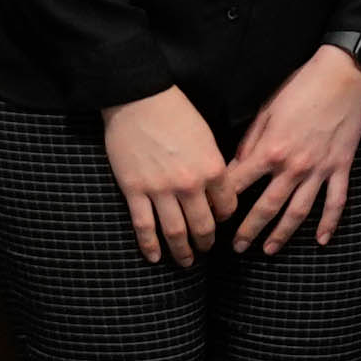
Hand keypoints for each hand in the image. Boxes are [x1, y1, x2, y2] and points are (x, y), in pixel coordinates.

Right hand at [99, 87, 234, 265]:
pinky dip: (150, 245)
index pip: (227, 206)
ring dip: (182, 251)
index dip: (225, 218)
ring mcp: (160, 190)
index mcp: (213, 169)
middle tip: (206, 250)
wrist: (138, 99)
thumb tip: (218, 189)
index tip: (221, 222)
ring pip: (175, 232)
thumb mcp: (207, 137)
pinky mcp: (134, 190)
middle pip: (203, 225)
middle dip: (206, 242)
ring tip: (186, 261)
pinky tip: (154, 258)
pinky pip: (144, 226)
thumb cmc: (176, 112)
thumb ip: (214, 165)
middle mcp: (189, 184)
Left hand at [216, 44, 360, 251]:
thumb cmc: (301, 89)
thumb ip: (250, 142)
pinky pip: (336, 202)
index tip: (213, 215)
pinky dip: (329, 223)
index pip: (240, 184)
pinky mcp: (340, 168)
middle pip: (267, 207)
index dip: (223, 202)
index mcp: (270, 151)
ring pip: (299, 211)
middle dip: (249, 230)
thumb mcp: (266, 111)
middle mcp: (294, 167)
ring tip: (269, 249)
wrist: (343, 78)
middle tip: (237, 248)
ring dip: (283, 233)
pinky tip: (321, 240)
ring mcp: (320, 170)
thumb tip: (237, 166)